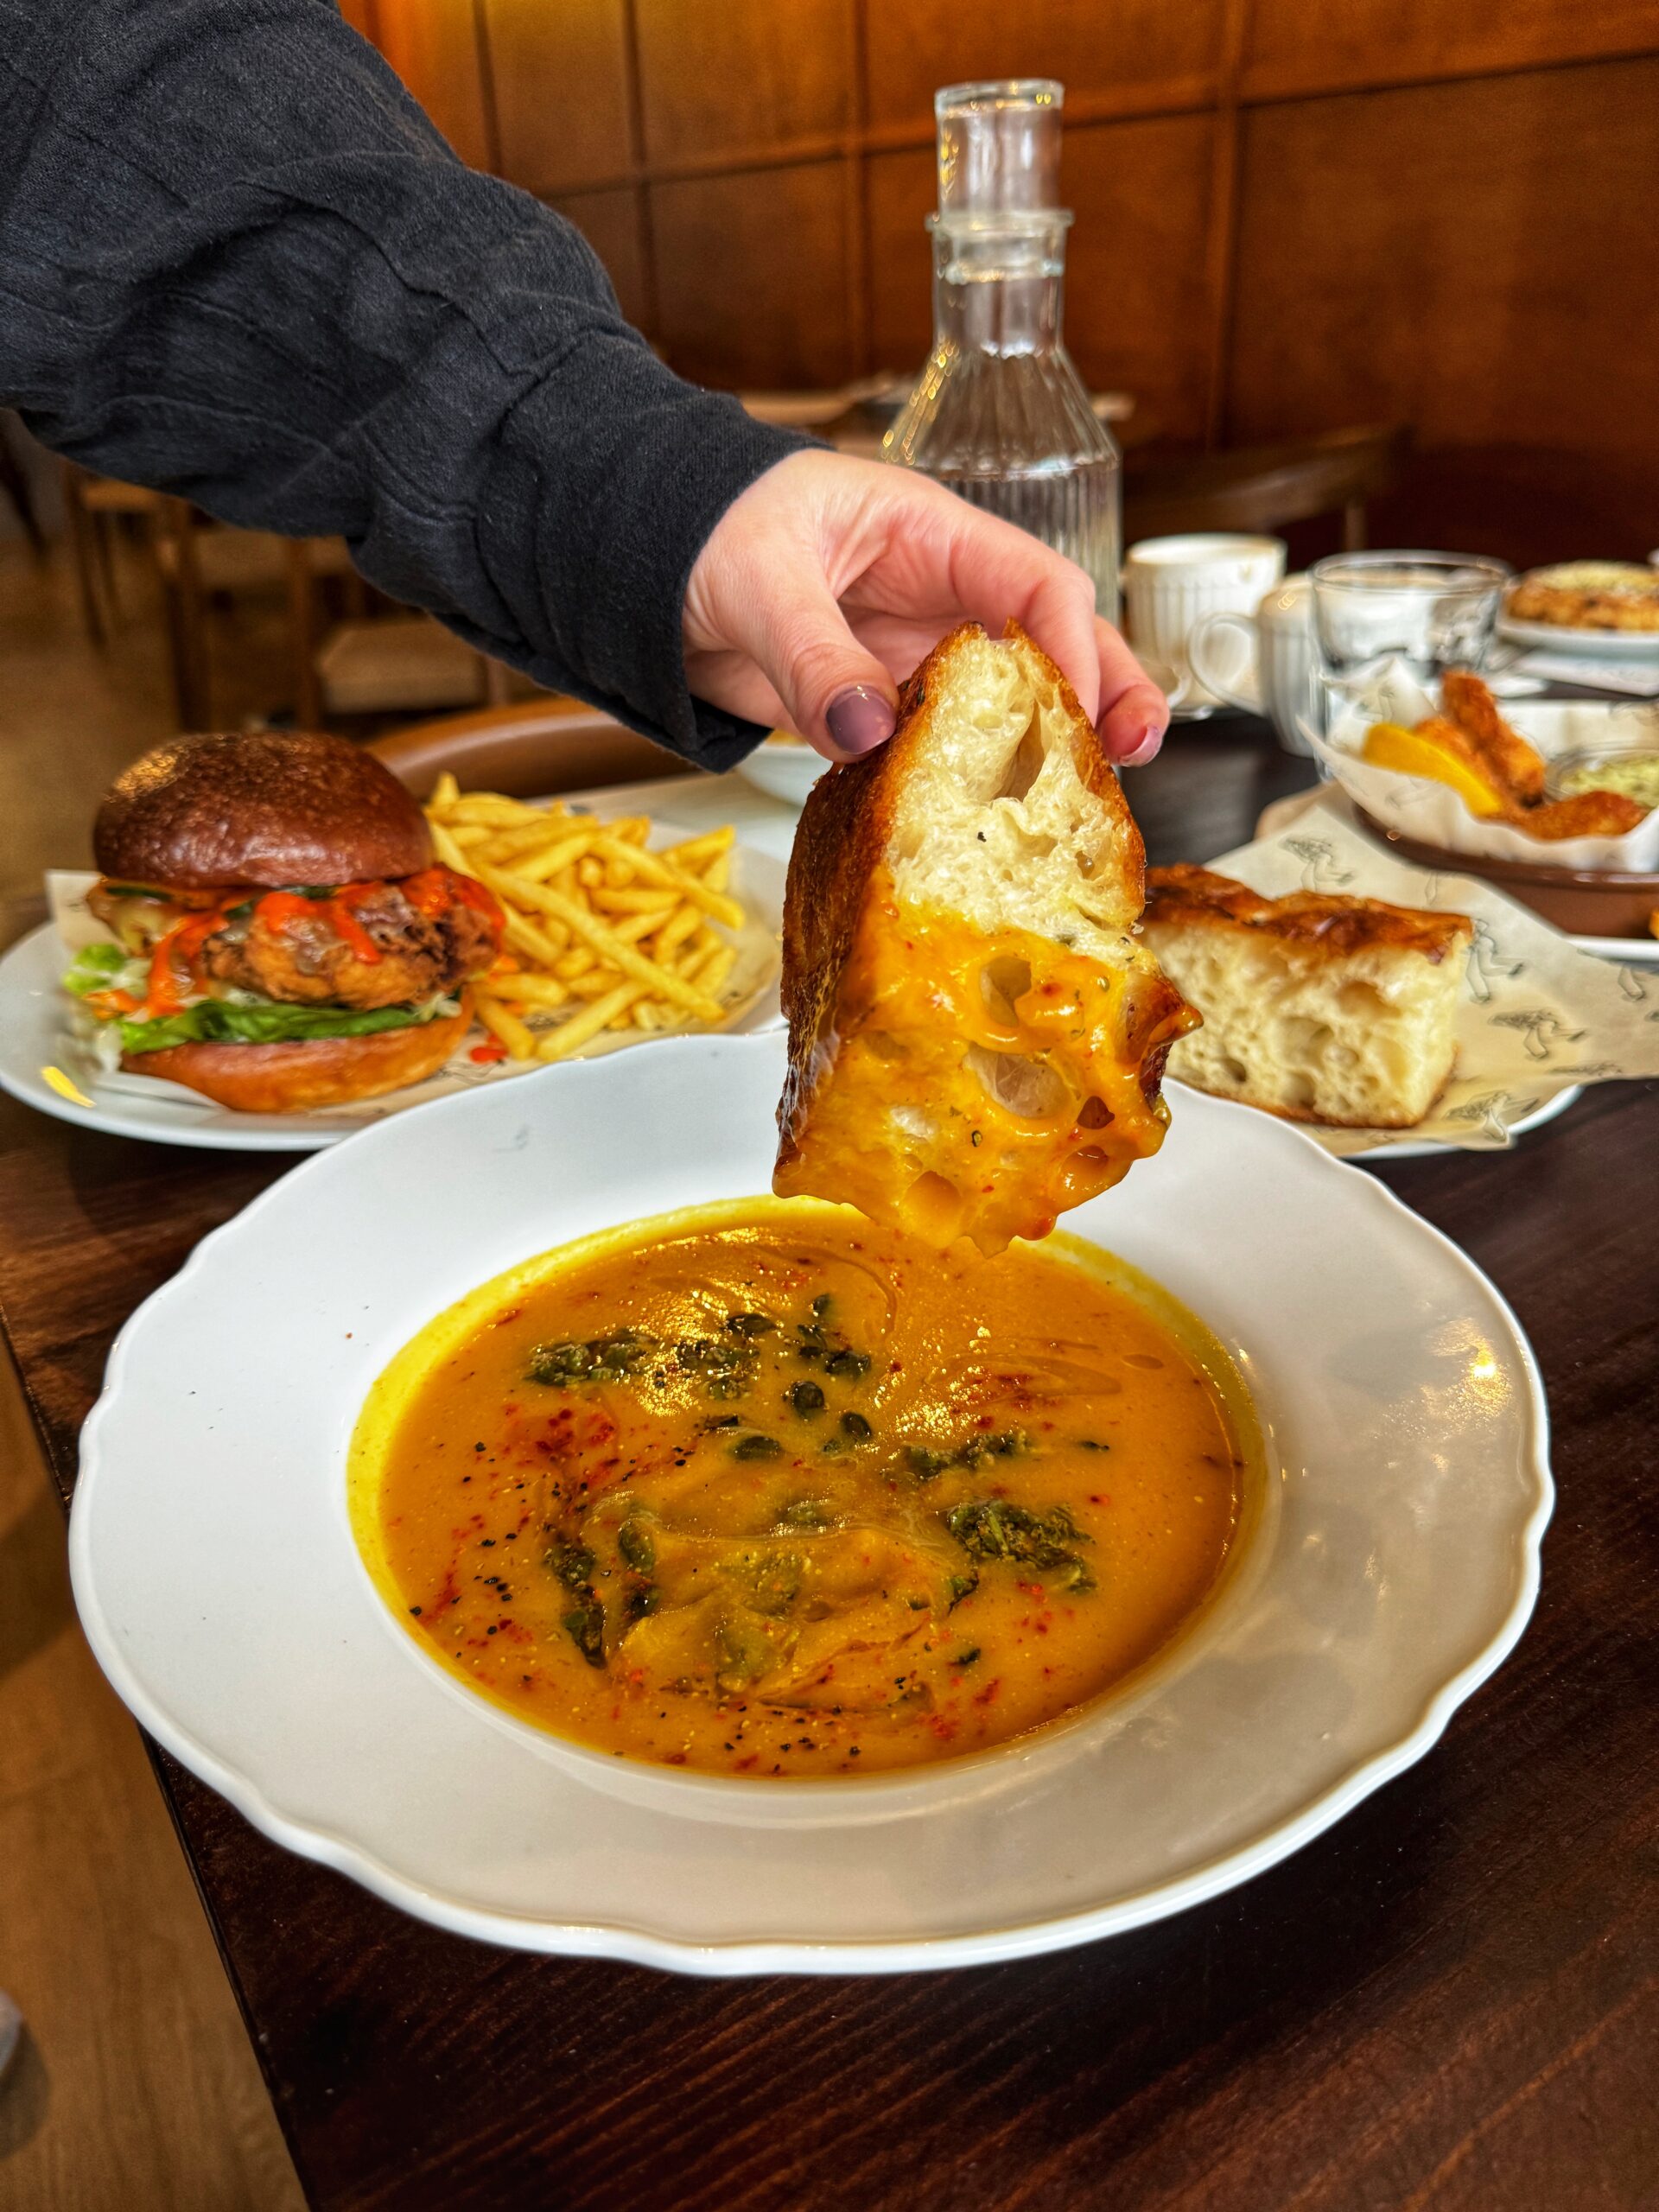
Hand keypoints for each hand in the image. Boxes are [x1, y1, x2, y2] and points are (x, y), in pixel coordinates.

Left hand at [682, 449, 1166, 765]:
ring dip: (1051, 749)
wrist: (634, 567)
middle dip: (1103, 692)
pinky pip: (941, 749)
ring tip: (1092, 804)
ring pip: (1006, 702)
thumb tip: (868, 729)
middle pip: (1049, 641)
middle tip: (1135, 755)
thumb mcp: (755, 578)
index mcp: (926, 534)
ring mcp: (910, 656)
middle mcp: (936, 595)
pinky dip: (971, 786)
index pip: (1031, 581)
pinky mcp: (878, 709)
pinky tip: (991, 827)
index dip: (1068, 643)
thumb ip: (810, 651)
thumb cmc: (699, 529)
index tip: (1080, 709)